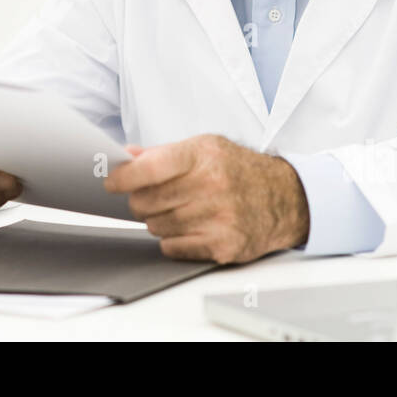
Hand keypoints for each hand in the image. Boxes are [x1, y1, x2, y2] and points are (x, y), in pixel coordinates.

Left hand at [103, 134, 308, 263]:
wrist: (284, 198)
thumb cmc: (239, 170)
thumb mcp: (205, 148)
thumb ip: (163, 153)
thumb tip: (126, 156)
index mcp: (203, 156)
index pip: (149, 168)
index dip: (123, 177)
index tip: (112, 181)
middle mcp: (212, 186)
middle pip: (147, 202)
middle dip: (141, 201)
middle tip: (151, 198)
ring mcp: (219, 218)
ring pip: (157, 227)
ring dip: (159, 221)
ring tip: (179, 210)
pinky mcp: (224, 246)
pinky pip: (173, 248)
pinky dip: (174, 241)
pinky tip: (190, 227)